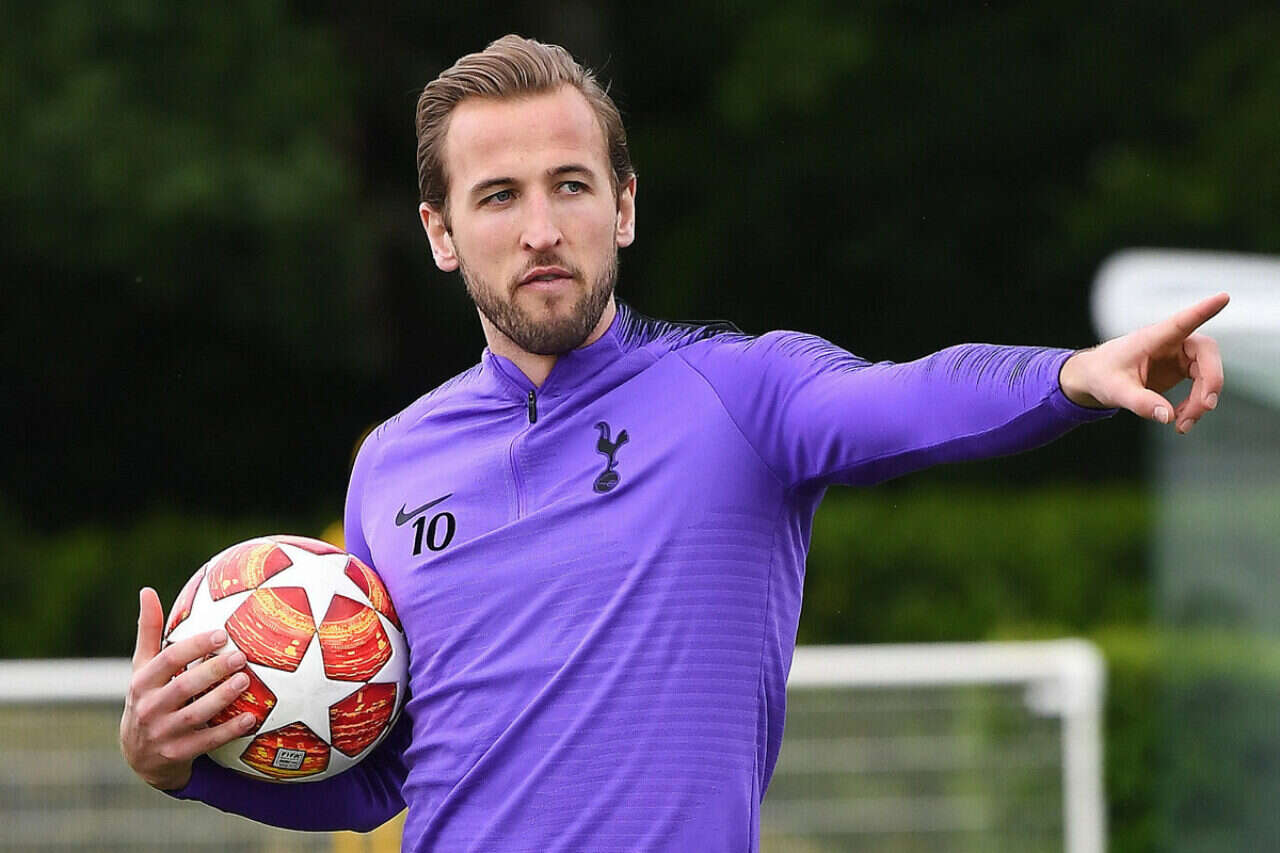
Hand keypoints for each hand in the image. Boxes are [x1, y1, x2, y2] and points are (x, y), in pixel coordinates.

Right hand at [119, 587, 255, 789]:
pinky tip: (251, 719)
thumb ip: (149, 632)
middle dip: (211, 671)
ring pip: (195, 715)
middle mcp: (149, 707)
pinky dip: (228, 731)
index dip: (194, 647)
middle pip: (182, 687)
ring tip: (245, 681)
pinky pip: (206, 742)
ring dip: (221, 699)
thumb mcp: (142, 667)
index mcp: (142, 682)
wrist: (138, 755)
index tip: (222, 634)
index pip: (167, 661)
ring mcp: (162, 733)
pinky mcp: (177, 754)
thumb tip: (146, 590)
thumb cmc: (148, 697)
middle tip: (240, 656)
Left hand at [1059, 292, 1227, 433]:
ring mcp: (1180, 355)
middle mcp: (1171, 342)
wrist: (1096, 378)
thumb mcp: (1115, 391)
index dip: (1204, 310)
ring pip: (1208, 373)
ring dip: (1202, 400)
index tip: (1223, 297)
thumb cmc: (1102, 375)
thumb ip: (1139, 402)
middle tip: (1203, 408)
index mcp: (1153, 337)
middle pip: (1206, 353)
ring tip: (1182, 425)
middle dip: (1210, 382)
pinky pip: (1201, 385)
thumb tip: (1167, 417)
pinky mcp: (1183, 369)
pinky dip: (1195, 405)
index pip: (1182, 321)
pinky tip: (1179, 420)